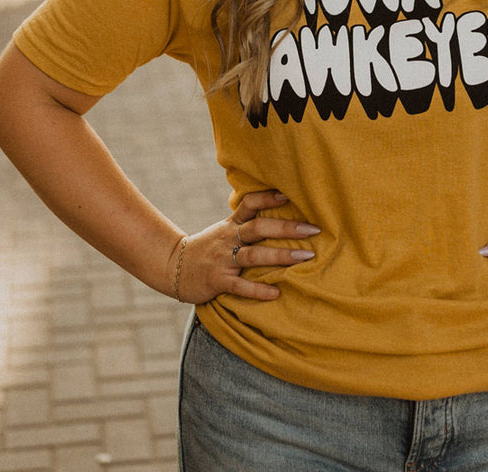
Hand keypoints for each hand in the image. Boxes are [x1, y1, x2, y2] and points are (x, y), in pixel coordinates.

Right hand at [173, 190, 319, 303]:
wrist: (174, 267)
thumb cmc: (209, 247)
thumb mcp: (225, 230)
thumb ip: (247, 222)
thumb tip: (281, 210)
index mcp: (231, 224)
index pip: (250, 204)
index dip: (269, 197)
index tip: (291, 194)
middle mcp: (228, 238)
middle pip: (258, 228)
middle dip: (287, 228)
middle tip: (314, 229)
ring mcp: (223, 260)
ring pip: (253, 255)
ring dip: (280, 255)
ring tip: (305, 257)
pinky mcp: (217, 281)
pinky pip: (239, 286)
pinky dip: (258, 290)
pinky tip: (276, 292)